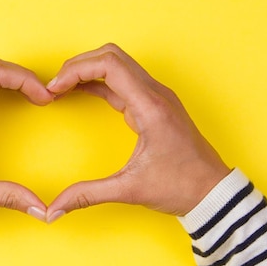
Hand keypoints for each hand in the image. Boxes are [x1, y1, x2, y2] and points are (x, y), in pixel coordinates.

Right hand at [45, 43, 230, 221]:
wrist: (213, 192)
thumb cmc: (181, 186)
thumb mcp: (130, 190)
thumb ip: (88, 195)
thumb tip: (54, 210)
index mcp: (150, 106)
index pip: (109, 65)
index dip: (76, 70)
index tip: (54, 88)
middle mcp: (155, 93)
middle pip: (111, 55)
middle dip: (78, 65)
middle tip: (54, 86)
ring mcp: (156, 96)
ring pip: (117, 63)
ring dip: (88, 70)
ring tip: (62, 87)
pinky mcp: (154, 104)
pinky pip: (123, 80)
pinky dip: (98, 81)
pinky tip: (80, 92)